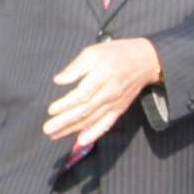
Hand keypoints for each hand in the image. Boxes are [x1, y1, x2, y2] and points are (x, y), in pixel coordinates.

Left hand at [42, 37, 162, 146]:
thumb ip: (76, 67)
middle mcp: (110, 92)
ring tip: (55, 135)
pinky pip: (106, 124)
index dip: (66, 104)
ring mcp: (115, 102)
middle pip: (85, 110)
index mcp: (103, 75)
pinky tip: (81, 141)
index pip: (83, 94)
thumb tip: (59, 80)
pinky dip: (94, 133)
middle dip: (65, 121)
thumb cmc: (117, 53)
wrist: (146, 60)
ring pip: (92, 119)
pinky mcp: (119, 109)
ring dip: (73, 129)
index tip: (51, 110)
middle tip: (47, 129)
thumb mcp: (94, 52)